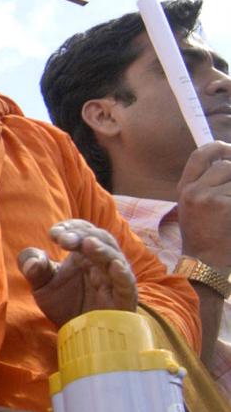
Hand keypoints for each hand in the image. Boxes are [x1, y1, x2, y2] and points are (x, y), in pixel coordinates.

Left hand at [19, 220, 137, 326]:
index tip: (53, 234)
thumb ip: (33, 268)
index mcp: (84, 255)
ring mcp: (114, 280)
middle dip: (83, 235)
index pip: (83, 231)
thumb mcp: (41, 285)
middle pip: (101, 239)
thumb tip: (33, 260)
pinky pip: (126, 283)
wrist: (77, 335)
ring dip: (102, 249)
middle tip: (64, 239)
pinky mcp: (123, 299)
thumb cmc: (64, 304)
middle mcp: (102, 263)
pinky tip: (114, 265)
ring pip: (115, 257)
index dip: (71, 228)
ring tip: (87, 243)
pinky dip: (122, 273)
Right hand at [177, 141, 230, 269]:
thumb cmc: (207, 236)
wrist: (207, 263)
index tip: (230, 150)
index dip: (219, 148)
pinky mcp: (222, 205)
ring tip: (230, 207)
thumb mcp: (197, 207)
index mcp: (185, 189)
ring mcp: (207, 198)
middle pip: (226, 165)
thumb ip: (208, 184)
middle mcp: (192, 191)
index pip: (201, 156)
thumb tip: (229, 161)